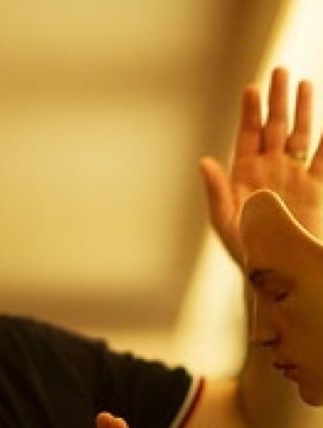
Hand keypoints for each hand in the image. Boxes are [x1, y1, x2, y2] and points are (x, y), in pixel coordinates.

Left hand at [200, 65, 322, 265]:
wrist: (274, 269)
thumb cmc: (243, 248)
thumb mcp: (225, 219)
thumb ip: (217, 190)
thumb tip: (204, 161)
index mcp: (245, 175)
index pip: (248, 136)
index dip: (250, 113)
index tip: (251, 89)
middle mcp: (270, 170)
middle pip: (274, 127)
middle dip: (277, 100)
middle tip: (279, 71)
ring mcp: (293, 176)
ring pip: (300, 135)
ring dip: (303, 110)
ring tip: (304, 83)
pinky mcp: (315, 187)